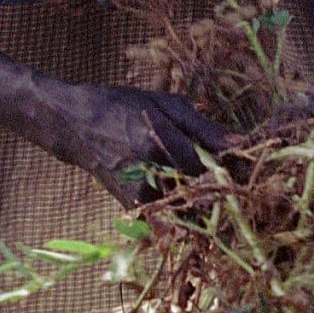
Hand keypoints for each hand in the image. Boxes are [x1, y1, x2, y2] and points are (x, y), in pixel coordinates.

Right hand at [36, 84, 230, 207]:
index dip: (221, 165)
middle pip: (199, 189)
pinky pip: (166, 209)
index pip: (208, 167)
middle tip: (203, 166)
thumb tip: (240, 143)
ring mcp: (138, 193)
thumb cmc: (120, 106)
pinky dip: (172, 197)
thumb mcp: (162, 103)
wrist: (73, 127)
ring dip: (190, 190)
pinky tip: (161, 177)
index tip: (224, 158)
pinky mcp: (132, 206)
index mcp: (157, 142)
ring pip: (184, 202)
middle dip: (208, 181)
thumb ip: (202, 126)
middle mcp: (148, 172)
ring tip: (174, 167)